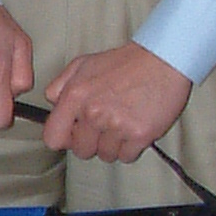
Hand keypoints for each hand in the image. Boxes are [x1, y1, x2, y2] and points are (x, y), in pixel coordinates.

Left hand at [42, 42, 192, 161]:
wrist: (162, 59)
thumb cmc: (125, 63)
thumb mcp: (83, 64)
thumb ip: (60, 85)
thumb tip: (52, 104)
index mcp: (75, 96)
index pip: (53, 138)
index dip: (64, 139)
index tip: (74, 134)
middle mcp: (94, 113)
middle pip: (81, 151)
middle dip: (92, 142)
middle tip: (105, 125)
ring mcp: (117, 126)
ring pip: (106, 155)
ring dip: (113, 144)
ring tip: (123, 122)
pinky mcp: (140, 134)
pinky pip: (127, 157)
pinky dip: (131, 147)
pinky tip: (134, 127)